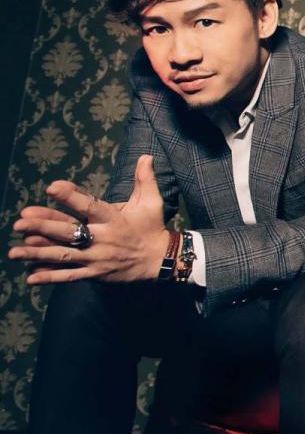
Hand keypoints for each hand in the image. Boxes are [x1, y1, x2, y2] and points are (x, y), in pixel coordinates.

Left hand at [9, 156, 168, 283]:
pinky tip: (30, 277)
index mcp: (113, 219)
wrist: (161, 260)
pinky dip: (50, 277)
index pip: (89, 206)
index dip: (71, 197)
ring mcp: (97, 258)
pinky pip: (69, 276)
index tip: (51, 187)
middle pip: (69, 232)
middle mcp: (103, 239)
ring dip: (38, 253)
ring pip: (64, 256)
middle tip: (20, 221)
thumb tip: (145, 156)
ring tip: (14, 251)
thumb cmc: (152, 227)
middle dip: (44, 227)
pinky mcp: (95, 274)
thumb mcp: (152, 202)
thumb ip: (145, 179)